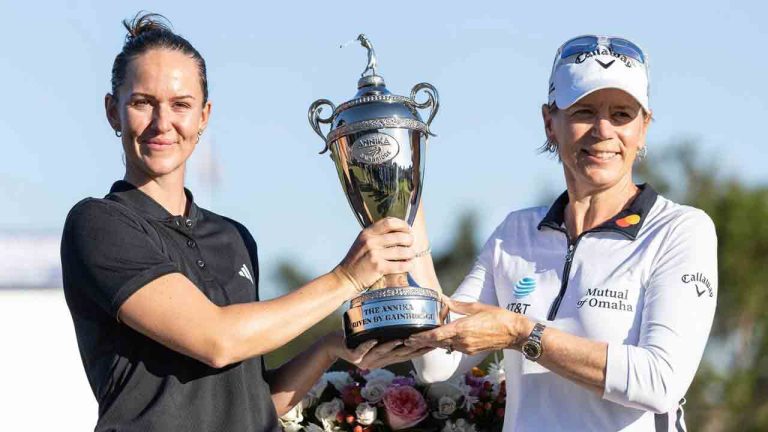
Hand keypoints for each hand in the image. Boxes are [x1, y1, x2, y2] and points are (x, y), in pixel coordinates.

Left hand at [324, 331, 433, 369]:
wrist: (332, 347)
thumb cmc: (354, 339)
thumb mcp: (374, 337)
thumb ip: (388, 334)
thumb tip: (403, 321)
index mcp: (384, 359)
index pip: (405, 356)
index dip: (419, 351)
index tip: (433, 344)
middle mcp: (377, 362)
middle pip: (398, 356)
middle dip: (412, 349)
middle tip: (424, 342)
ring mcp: (365, 360)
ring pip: (382, 353)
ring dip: (392, 347)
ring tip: (403, 340)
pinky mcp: (352, 357)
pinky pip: (361, 350)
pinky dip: (368, 346)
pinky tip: (374, 340)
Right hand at [339, 218, 414, 289]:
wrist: (345, 278)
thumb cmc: (356, 261)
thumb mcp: (362, 242)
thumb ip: (376, 235)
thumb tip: (399, 231)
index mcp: (367, 233)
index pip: (389, 222)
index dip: (402, 225)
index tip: (408, 230)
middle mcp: (370, 241)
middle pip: (399, 236)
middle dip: (409, 240)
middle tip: (411, 244)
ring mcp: (374, 254)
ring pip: (402, 251)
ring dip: (410, 253)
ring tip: (411, 255)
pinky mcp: (378, 268)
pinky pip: (400, 265)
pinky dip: (408, 265)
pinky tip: (409, 265)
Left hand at [404, 299, 532, 354]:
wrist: (514, 333)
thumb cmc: (498, 317)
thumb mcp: (476, 307)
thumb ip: (457, 305)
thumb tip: (443, 299)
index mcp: (461, 329)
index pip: (436, 335)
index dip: (422, 338)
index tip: (410, 338)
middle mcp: (462, 341)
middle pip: (437, 342)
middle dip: (422, 342)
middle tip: (408, 340)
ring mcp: (466, 347)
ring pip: (445, 345)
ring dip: (434, 342)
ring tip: (420, 338)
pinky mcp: (471, 351)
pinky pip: (454, 347)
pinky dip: (445, 343)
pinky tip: (441, 338)